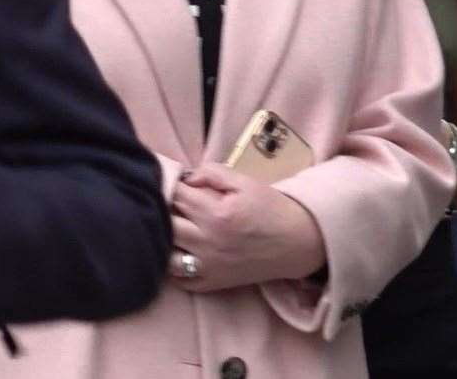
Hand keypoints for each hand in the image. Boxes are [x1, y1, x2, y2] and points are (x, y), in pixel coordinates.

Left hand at [167, 162, 325, 292]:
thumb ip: (213, 173)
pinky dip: (172, 264)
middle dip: (161, 208)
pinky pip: (178, 278)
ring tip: (170, 226)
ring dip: (163, 238)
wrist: (295, 243)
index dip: (170, 183)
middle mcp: (209, 243)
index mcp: (217, 215)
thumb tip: (186, 178)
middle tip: (166, 200)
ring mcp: (208, 267)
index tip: (171, 179)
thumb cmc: (270, 208)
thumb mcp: (246, 182)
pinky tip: (178, 249)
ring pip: (166, 254)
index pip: (177, 196)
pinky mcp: (211, 283)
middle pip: (165, 224)